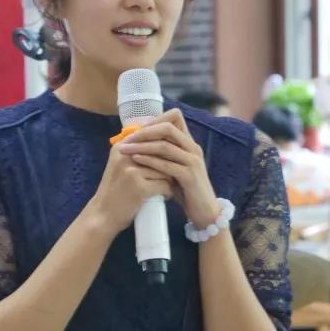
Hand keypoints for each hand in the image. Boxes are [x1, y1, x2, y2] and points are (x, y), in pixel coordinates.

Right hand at [88, 133, 173, 235]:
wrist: (102, 215)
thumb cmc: (114, 191)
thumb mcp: (119, 165)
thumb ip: (135, 152)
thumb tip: (163, 141)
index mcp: (121, 147)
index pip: (151, 137)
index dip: (165, 148)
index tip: (170, 161)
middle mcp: (125, 156)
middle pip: (161, 153)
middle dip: (170, 165)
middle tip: (173, 175)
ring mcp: (132, 171)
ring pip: (165, 170)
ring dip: (170, 180)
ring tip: (167, 187)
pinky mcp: (139, 187)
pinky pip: (165, 185)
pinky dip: (168, 192)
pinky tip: (164, 196)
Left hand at [117, 109, 219, 228]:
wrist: (204, 211)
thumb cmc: (186, 190)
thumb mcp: (175, 168)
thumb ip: (164, 155)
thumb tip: (140, 143)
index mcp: (189, 144)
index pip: (174, 118)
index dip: (154, 120)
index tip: (136, 129)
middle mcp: (193, 148)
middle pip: (167, 129)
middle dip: (144, 132)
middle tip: (126, 138)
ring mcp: (193, 162)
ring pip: (165, 146)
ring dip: (142, 146)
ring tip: (125, 149)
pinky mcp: (190, 176)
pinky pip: (166, 165)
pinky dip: (149, 161)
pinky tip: (136, 160)